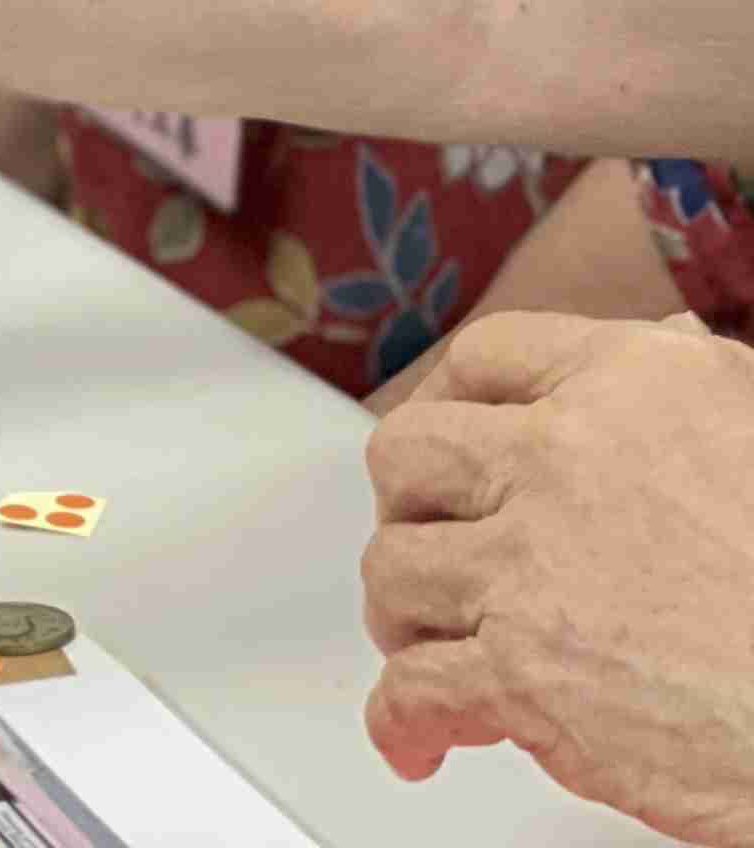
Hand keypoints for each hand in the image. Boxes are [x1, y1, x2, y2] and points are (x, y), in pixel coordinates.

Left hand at [364, 312, 753, 841]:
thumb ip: (691, 401)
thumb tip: (665, 351)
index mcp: (636, 386)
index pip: (488, 359)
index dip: (449, 401)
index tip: (445, 440)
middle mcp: (567, 459)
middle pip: (411, 455)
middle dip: (409, 503)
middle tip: (434, 540)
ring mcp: (533, 567)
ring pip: (398, 569)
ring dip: (407, 611)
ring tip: (437, 639)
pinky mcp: (524, 674)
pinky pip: (415, 688)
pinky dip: (406, 720)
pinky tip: (420, 737)